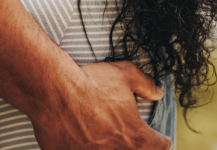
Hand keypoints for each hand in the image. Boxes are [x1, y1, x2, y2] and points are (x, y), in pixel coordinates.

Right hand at [31, 61, 170, 149]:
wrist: (55, 91)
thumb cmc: (90, 82)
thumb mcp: (124, 74)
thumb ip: (145, 84)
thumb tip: (158, 92)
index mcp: (136, 136)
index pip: (161, 145)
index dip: (161, 139)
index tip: (160, 137)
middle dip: (139, 147)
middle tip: (134, 141)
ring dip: (114, 148)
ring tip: (107, 140)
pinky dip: (87, 148)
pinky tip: (85, 142)